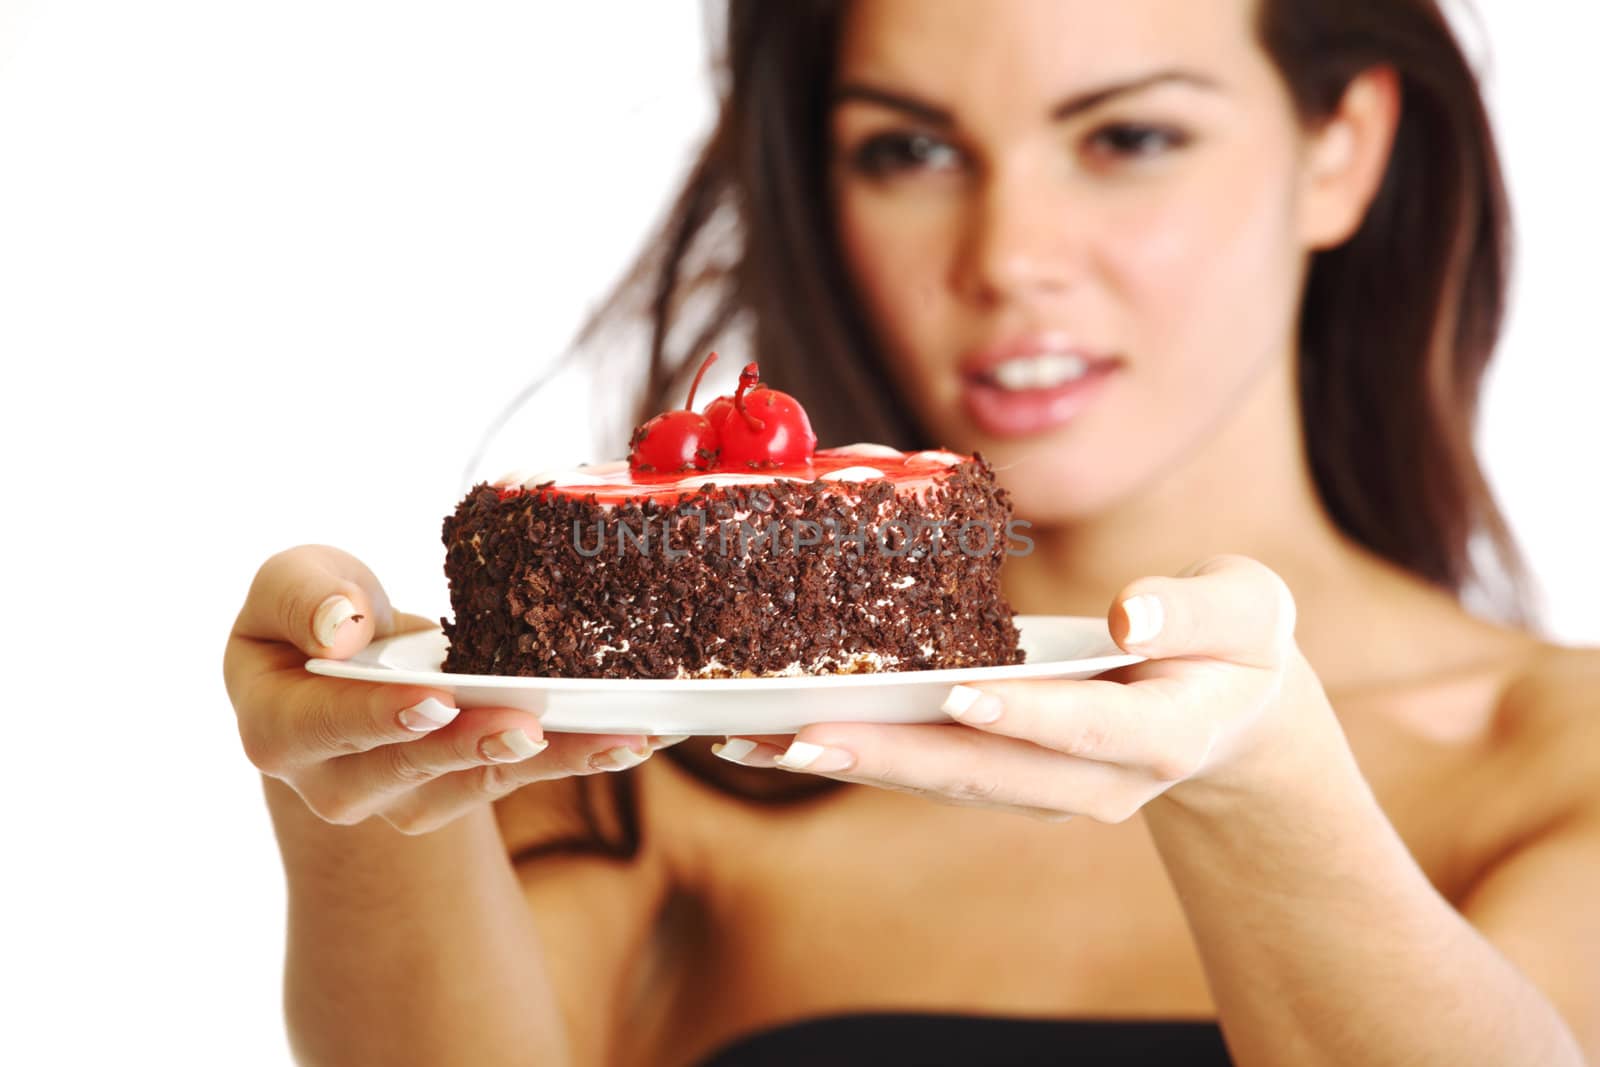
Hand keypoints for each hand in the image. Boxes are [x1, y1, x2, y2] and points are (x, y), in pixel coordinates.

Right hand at [223, 545, 684, 833]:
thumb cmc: (315, 614)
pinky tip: (637, 737)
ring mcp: (409, 796)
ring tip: (616, 738)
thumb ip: (303, 597)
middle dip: (475, 742)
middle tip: (528, 725)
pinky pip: (525, 772)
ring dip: (554, 757)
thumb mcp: (291, 585)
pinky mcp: (467, 788)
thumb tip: (342, 626)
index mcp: (282, 730)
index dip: (380, 715)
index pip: (328, 723)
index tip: (433, 700)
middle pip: (414, 764)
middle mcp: (342, 782)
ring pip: (483, 778)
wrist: (346, 668)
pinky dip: (581, 752)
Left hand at [714, 555, 1331, 822]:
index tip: (959, 691)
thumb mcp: (1248, 610)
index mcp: (1161, 735)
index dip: (1025, 712)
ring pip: (947, 780)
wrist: (1230, 710)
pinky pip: (935, 768)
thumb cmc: (1237, 644)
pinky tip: (793, 737)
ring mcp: (1050, 788)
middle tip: (802, 738)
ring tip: (766, 742)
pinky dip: (867, 754)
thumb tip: (1129, 615)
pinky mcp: (1013, 776)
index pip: (1086, 727)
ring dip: (858, 763)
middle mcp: (1098, 781)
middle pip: (987, 771)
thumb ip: (1196, 611)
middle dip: (893, 756)